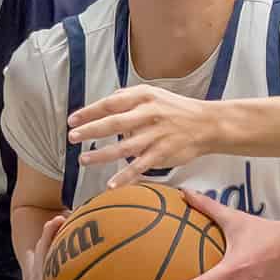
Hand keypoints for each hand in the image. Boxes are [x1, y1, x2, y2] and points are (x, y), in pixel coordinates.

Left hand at [68, 84, 223, 185]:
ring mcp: (156, 135)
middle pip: (114, 123)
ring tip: (83, 160)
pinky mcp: (163, 153)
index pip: (111, 103)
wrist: (207, 124)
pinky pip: (141, 167)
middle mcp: (149, 114)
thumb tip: (103, 105)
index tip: (72, 120)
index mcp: (144, 98)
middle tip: (72, 137)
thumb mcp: (154, 94)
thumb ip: (129, 98)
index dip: (90, 112)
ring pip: (124, 147)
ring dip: (102, 155)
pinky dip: (126, 177)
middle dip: (91, 130)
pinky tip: (111, 184)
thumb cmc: (176, 109)